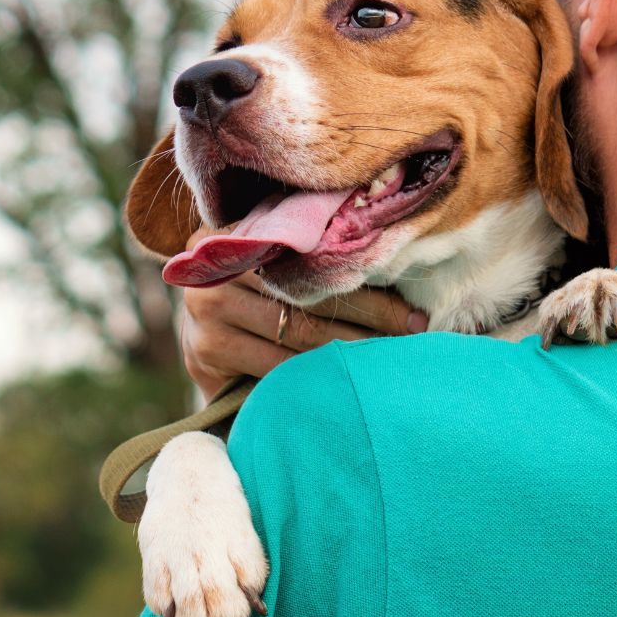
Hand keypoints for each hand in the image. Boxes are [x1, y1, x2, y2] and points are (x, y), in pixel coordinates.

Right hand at [178, 226, 427, 398]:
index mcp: (241, 233)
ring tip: (391, 360)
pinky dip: (317, 378)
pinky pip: (276, 369)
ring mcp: (205, 313)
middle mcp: (221, 268)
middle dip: (372, 319)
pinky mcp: (205, 354)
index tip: (412, 308)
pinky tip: (348, 383)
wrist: (201, 338)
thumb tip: (396, 257)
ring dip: (351, 352)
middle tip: (414, 333)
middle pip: (312, 299)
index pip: (315, 258)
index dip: (367, 282)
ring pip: (300, 336)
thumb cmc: (256, 294)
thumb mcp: (276, 264)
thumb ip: (313, 256)